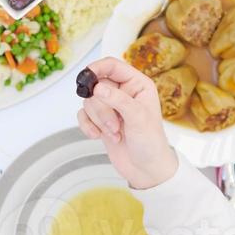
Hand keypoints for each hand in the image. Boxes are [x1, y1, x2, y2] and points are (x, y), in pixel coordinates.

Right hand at [77, 57, 179, 189]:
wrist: (146, 169)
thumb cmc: (151, 143)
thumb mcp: (138, 118)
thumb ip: (117, 100)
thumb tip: (97, 87)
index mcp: (137, 84)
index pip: (112, 65)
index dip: (97, 68)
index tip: (87, 79)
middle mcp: (123, 92)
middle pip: (96, 85)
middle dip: (102, 108)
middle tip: (115, 124)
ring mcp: (110, 106)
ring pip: (89, 101)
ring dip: (98, 120)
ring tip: (114, 133)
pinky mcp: (100, 120)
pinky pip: (83, 115)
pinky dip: (88, 126)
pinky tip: (99, 136)